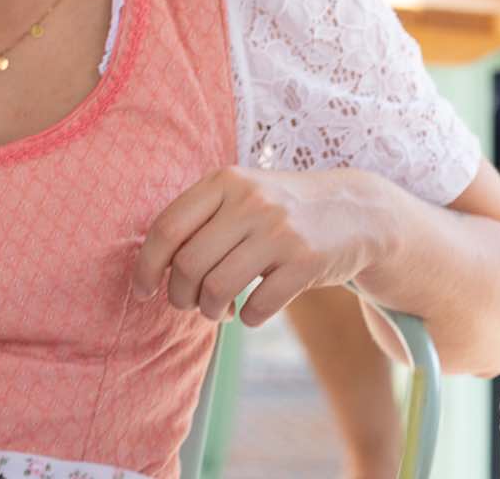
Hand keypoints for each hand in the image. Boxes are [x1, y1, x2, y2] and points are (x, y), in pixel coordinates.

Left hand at [134, 167, 386, 327]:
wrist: (355, 211)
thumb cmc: (280, 211)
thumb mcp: (241, 195)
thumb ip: (199, 219)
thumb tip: (150, 269)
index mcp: (225, 181)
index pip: (166, 229)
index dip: (146, 268)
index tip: (145, 290)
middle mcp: (251, 201)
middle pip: (188, 266)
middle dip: (180, 297)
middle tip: (190, 304)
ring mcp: (281, 231)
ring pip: (218, 290)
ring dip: (212, 312)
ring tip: (221, 311)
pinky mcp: (306, 261)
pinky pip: (257, 308)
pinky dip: (248, 319)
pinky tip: (254, 310)